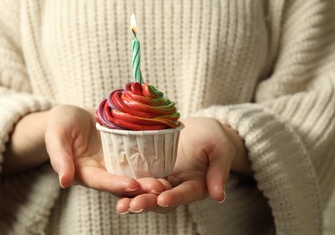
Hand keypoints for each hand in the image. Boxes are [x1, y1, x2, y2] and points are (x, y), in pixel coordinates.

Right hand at [45, 105, 165, 195]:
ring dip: (150, 179)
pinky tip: (167, 160)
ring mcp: (116, 162)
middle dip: (140, 187)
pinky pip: (139, 157)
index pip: (101, 182)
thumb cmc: (60, 124)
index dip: (116, 184)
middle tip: (158, 187)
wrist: (73, 114)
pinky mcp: (126, 151)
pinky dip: (152, 161)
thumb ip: (59, 157)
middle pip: (122, 182)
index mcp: (85, 172)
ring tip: (167, 180)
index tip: (132, 185)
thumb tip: (64, 181)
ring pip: (135, 174)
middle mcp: (103, 171)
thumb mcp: (56, 136)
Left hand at [116, 117, 251, 213]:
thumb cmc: (212, 136)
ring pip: (147, 194)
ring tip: (121, 205)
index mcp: (196, 185)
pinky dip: (126, 186)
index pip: (185, 194)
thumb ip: (219, 170)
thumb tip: (219, 196)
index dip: (175, 197)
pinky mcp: (149, 170)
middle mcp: (177, 187)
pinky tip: (113, 186)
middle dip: (148, 203)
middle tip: (133, 205)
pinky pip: (137, 180)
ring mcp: (161, 180)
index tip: (163, 198)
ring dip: (133, 200)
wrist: (197, 128)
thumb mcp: (220, 148)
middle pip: (162, 199)